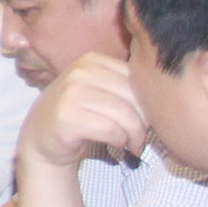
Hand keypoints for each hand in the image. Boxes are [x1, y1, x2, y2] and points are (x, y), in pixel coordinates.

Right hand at [22, 52, 147, 170]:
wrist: (41, 138)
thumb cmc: (79, 116)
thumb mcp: (99, 90)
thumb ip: (124, 85)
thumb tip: (166, 97)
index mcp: (92, 60)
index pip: (137, 78)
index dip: (149, 103)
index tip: (146, 120)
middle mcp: (79, 72)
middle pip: (134, 97)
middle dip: (146, 122)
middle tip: (143, 138)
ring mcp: (70, 93)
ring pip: (125, 114)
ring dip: (135, 136)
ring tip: (134, 144)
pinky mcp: (67, 117)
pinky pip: (111, 130)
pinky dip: (121, 142)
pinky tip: (118, 146)